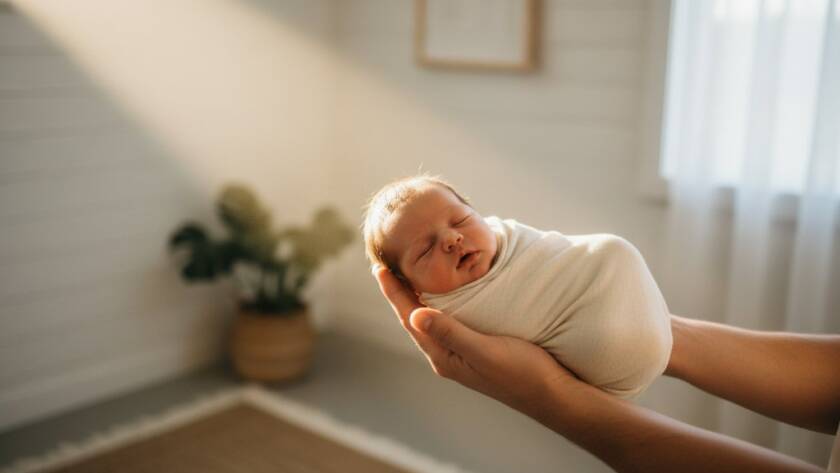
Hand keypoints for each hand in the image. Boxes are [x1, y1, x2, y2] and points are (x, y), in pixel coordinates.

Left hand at [373, 266, 579, 416]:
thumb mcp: (485, 350)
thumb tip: (414, 315)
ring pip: (429, 319)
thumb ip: (451, 333)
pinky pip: (447, 320)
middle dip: (399, 292)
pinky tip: (441, 292)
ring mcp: (460, 352)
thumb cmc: (521, 372)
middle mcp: (446, 355)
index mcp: (443, 356)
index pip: (410, 318)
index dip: (394, 293)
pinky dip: (438, 302)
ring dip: (416, 296)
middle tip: (385, 265)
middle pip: (414, 318)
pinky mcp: (475, 347)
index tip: (379, 268)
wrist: (551, 394)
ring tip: (405, 273)